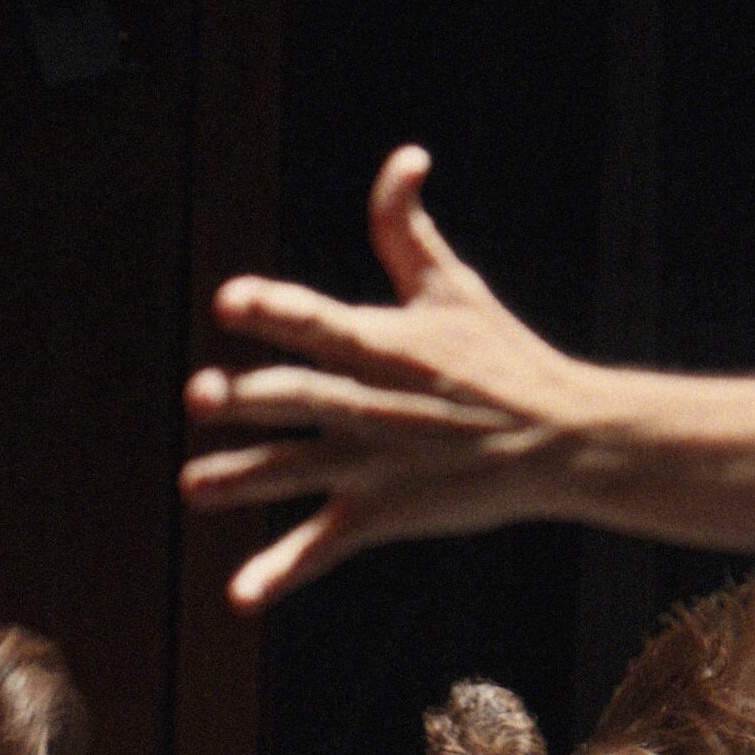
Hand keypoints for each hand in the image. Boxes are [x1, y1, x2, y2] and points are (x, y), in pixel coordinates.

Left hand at [181, 148, 611, 606]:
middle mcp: (368, 404)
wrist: (561, 440)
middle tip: (200, 398)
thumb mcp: (454, 287)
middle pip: (296, 397)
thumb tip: (404, 157)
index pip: (317, 321)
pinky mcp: (379, 514)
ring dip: (241, 478)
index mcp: (380, 344)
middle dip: (247, 398)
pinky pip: (321, 547)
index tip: (231, 302)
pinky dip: (280, 573)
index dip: (273, 310)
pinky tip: (240, 597)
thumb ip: (406, 228)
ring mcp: (371, 464)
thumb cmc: (504, 359)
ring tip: (193, 486)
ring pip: (292, 469)